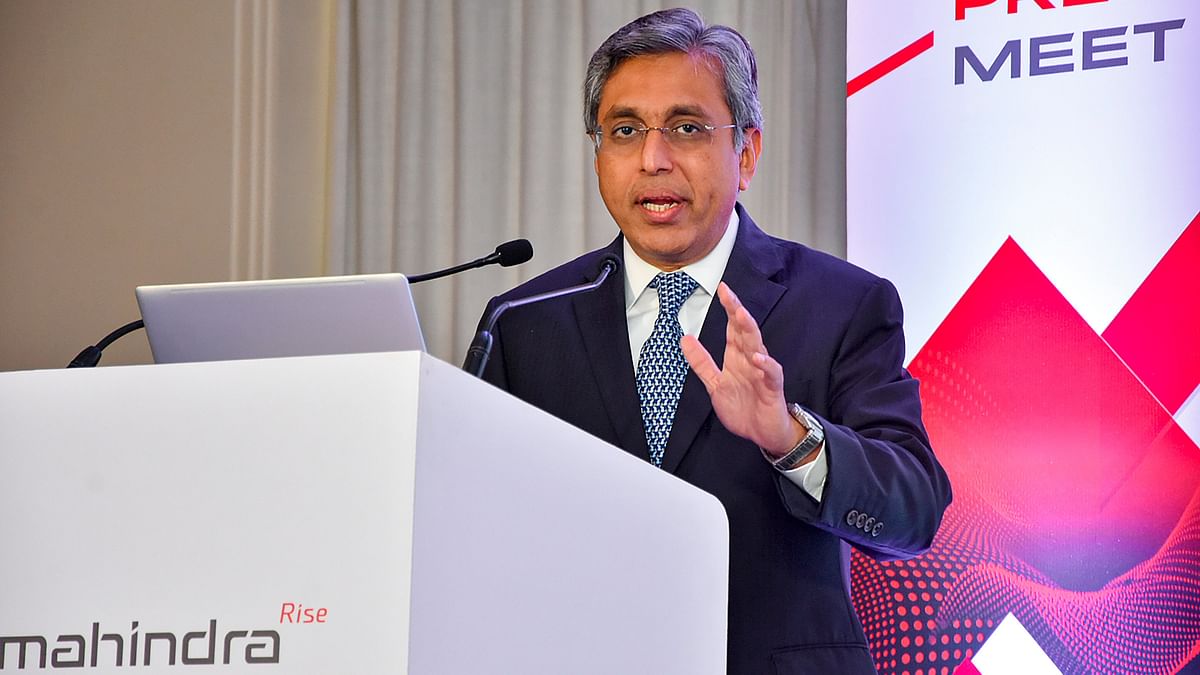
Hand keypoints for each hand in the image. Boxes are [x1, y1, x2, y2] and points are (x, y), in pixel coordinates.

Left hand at [681, 282, 805, 458]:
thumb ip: (701, 362)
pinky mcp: (772, 388)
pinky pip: (771, 374)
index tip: (722, 288)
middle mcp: (751, 360)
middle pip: (745, 331)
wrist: (763, 434)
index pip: (733, 327)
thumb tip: (684, 339)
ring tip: (741, 315)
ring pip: (758, 347)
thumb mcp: (714, 384)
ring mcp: (763, 372)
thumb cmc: (743, 407)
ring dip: (750, 331)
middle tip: (729, 294)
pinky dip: (765, 366)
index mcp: (737, 357)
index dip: (728, 308)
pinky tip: (757, 359)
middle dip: (737, 311)